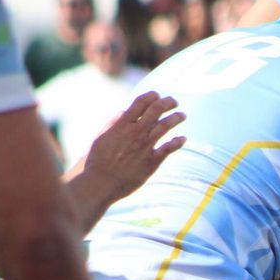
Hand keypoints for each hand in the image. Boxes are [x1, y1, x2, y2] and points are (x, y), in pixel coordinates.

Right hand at [65, 91, 186, 207]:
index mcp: (122, 124)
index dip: (152, 95)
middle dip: (168, 102)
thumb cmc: (96, 161)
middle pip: (157, 109)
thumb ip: (113, 123)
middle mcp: (135, 132)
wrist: (99, 184)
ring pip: (166, 125)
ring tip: (182, 115)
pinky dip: (178, 141)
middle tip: (174, 102)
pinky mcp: (151, 162)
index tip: (157, 95)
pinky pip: (169, 148)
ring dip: (177, 117)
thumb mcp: (101, 137)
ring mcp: (144, 147)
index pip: (141, 101)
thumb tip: (124, 112)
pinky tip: (183, 139)